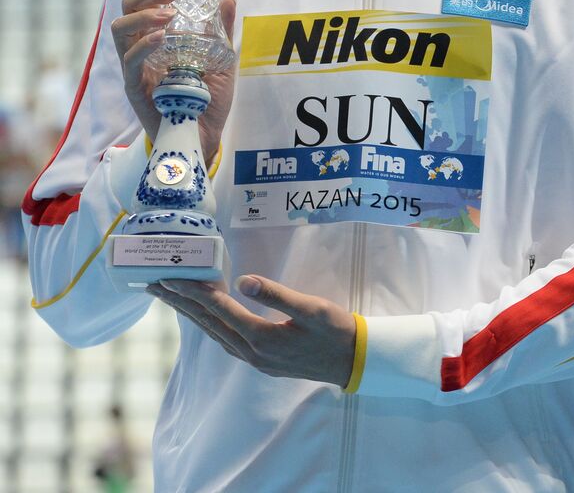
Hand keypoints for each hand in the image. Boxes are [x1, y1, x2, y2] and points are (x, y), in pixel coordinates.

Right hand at [111, 0, 236, 158]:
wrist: (205, 136)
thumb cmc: (207, 98)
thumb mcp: (221, 58)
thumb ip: (222, 29)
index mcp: (156, 39)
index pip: (142, 5)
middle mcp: (140, 50)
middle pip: (125, 11)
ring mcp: (135, 69)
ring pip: (120, 31)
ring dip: (144, 15)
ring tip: (170, 14)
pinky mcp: (135, 88)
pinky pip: (130, 62)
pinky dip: (144, 45)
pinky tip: (161, 37)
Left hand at [148, 275, 356, 387]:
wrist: (353, 361)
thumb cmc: (336, 331)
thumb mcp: (312, 308)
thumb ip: (276, 294)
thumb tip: (243, 280)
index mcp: (262, 337)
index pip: (220, 310)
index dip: (195, 292)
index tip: (172, 278)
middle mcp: (252, 351)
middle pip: (208, 323)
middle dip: (180, 303)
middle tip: (155, 285)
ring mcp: (255, 359)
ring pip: (213, 333)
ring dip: (190, 314)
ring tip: (171, 298)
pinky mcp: (261, 360)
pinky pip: (224, 339)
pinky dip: (209, 324)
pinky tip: (204, 317)